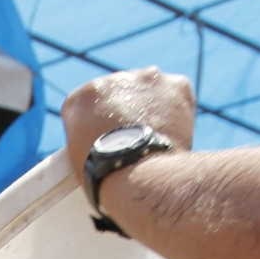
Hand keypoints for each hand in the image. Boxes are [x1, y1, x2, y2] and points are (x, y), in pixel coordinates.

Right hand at [61, 68, 197, 165]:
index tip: (110, 139)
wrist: (140, 176)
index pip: (89, 106)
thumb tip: (106, 142)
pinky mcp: (175, 84)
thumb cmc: (108, 179)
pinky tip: (176, 132)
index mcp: (80, 99)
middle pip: (120, 93)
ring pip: (150, 90)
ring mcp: (145, 79)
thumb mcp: (81, 160)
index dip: (101, 123)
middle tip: (137, 139)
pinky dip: (179, 109)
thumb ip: (90, 138)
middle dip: (128, 111)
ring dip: (153, 107)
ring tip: (159, 137)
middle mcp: (110, 80)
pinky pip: (177, 93)